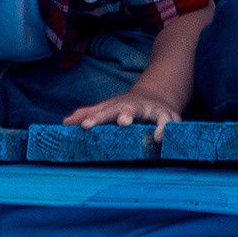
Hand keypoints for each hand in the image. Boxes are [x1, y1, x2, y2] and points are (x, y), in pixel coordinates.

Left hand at [62, 92, 182, 133]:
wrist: (156, 96)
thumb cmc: (125, 108)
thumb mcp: (107, 109)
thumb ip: (88, 115)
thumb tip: (64, 123)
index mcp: (118, 106)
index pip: (104, 111)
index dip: (95, 118)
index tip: (84, 126)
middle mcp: (137, 107)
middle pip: (130, 108)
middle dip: (126, 113)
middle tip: (121, 122)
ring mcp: (156, 111)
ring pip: (158, 116)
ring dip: (158, 124)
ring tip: (155, 136)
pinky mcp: (172, 117)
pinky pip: (173, 124)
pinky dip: (171, 131)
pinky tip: (166, 141)